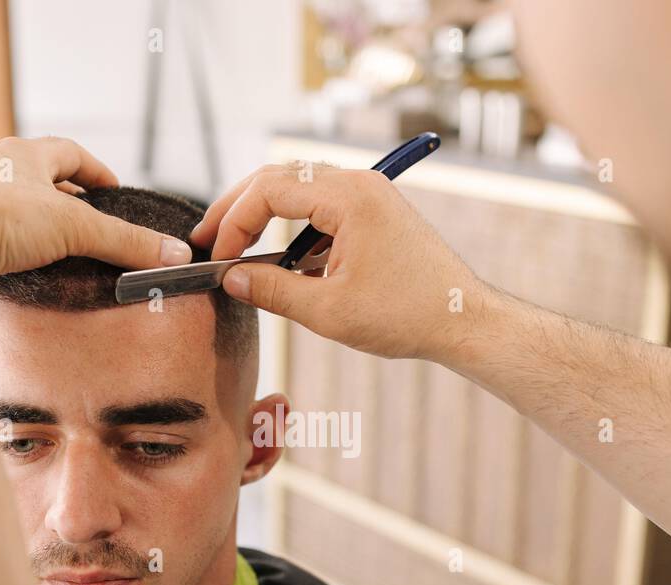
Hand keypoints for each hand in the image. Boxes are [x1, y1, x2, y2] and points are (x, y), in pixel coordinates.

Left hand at [0, 136, 192, 275]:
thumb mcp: (74, 227)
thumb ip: (125, 242)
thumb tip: (176, 254)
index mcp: (23, 155)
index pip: (69, 153)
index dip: (95, 172)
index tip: (113, 190)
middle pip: (37, 177)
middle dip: (64, 197)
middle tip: (87, 222)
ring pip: (7, 202)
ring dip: (31, 220)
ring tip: (52, 245)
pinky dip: (3, 241)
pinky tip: (11, 262)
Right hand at [190, 163, 487, 361]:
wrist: (462, 319)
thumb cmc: (407, 315)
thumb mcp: (328, 311)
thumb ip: (273, 292)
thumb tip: (231, 279)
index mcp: (348, 197)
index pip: (269, 190)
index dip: (233, 222)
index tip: (218, 257)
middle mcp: (358, 184)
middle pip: (278, 179)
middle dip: (238, 209)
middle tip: (208, 240)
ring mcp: (368, 195)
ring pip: (297, 189)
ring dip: (263, 216)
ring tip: (236, 248)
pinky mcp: (374, 213)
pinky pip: (321, 207)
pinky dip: (293, 228)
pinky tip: (280, 262)